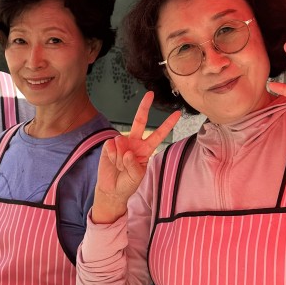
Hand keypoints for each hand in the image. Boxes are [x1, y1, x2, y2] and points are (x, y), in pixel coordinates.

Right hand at [92, 93, 180, 222]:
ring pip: (122, 143)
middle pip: (140, 122)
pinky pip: (111, 147)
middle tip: (150, 94)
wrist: (112, 190)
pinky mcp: (109, 145)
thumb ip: (134, 164)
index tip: (177, 113)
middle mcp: (134, 142)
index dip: (167, 124)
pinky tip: (112, 162)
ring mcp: (121, 143)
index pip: (158, 134)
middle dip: (144, 108)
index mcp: (146, 149)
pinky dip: (112, 157)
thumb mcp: (137, 176)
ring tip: (120, 167)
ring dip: (121, 158)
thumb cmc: (128, 183)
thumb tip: (126, 150)